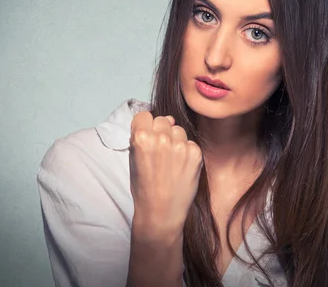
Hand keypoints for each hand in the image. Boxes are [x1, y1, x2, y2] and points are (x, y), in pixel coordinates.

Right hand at [128, 111, 202, 236]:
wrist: (161, 212)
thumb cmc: (144, 188)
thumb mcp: (133, 159)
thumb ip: (141, 138)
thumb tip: (154, 122)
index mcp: (141, 138)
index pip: (144, 115)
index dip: (145, 125)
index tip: (147, 134)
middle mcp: (161, 138)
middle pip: (163, 119)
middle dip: (161, 130)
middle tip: (160, 149)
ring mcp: (180, 145)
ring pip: (178, 129)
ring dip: (175, 139)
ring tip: (171, 160)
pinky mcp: (195, 153)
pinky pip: (190, 143)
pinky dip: (186, 152)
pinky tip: (181, 166)